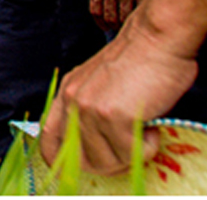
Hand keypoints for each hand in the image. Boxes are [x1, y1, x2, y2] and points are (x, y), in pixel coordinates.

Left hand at [40, 12, 198, 173]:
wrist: (157, 37)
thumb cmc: (139, 59)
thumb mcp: (101, 81)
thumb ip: (91, 108)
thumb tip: (96, 147)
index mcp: (67, 93)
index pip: (49, 140)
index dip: (63, 162)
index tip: (84, 168)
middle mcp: (72, 101)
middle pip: (81, 161)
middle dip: (110, 164)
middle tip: (132, 148)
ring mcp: (91, 109)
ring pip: (108, 162)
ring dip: (132, 155)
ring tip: (144, 128)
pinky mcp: (114, 116)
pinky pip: (132, 154)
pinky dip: (148, 147)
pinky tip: (152, 125)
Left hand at [90, 0, 156, 29]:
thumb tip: (103, 7)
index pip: (95, 12)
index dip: (100, 23)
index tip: (104, 27)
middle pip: (110, 19)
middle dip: (113, 26)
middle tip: (118, 28)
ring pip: (124, 18)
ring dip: (126, 24)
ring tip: (129, 24)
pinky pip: (138, 10)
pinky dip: (137, 16)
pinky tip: (138, 16)